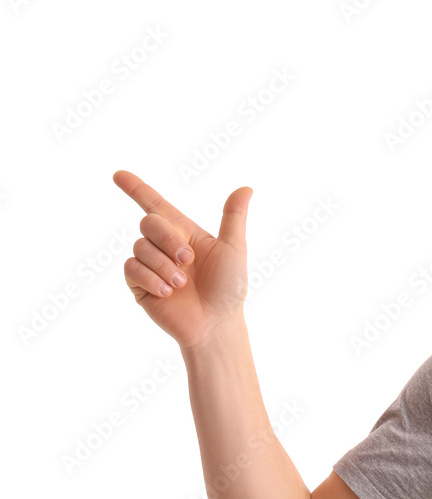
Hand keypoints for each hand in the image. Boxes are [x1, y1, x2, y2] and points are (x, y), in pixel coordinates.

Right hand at [116, 170, 252, 350]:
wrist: (215, 324)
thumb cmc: (229, 288)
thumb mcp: (234, 249)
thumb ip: (233, 217)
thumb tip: (246, 188)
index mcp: (185, 234)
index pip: (156, 205)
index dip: (136, 189)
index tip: (118, 175)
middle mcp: (165, 246)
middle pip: (149, 223)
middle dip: (167, 239)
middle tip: (188, 260)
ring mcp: (150, 265)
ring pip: (140, 247)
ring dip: (164, 265)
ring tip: (181, 284)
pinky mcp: (139, 285)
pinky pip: (132, 268)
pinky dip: (151, 278)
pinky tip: (167, 292)